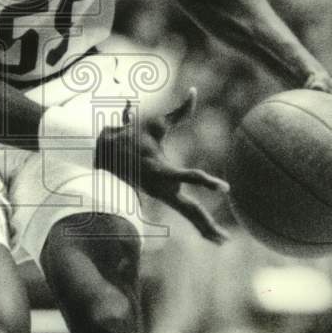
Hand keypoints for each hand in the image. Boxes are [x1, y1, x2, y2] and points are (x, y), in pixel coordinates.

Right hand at [94, 88, 230, 244]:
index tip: (225, 187)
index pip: (188, 177)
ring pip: (188, 215)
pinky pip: (185, 212)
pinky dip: (198, 223)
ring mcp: (163, 195)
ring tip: (223, 241)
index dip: (206, 181)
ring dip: (205, 228)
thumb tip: (194, 91)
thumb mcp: (157, 122)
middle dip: (206, 224)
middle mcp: (163, 187)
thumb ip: (180, 111)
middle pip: (189, 210)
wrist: (106, 154)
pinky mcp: (164, 197)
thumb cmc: (133, 134)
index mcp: (161, 170)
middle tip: (225, 239)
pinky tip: (211, 234)